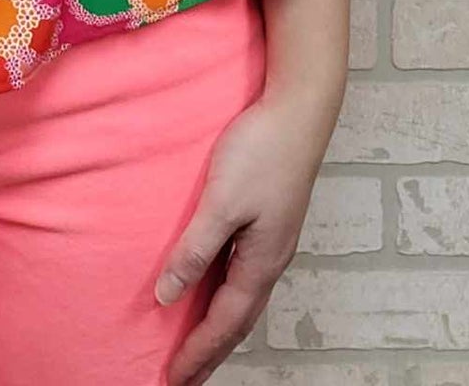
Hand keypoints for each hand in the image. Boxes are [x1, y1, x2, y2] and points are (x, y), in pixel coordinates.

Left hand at [154, 88, 335, 385]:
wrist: (300, 109)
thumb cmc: (262, 151)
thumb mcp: (221, 202)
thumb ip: (194, 249)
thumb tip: (167, 296)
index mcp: (260, 263)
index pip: (224, 324)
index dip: (198, 354)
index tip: (174, 380)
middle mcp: (270, 260)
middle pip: (238, 321)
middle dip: (211, 352)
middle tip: (184, 378)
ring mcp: (272, 242)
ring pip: (242, 299)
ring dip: (219, 326)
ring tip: (195, 344)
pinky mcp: (269, 222)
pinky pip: (243, 274)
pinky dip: (225, 295)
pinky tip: (211, 286)